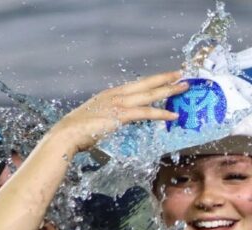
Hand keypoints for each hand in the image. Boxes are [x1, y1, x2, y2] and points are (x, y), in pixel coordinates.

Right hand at [50, 71, 188, 153]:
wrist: (67, 134)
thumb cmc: (80, 130)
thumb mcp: (98, 118)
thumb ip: (110, 117)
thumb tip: (118, 122)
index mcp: (111, 94)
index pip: (137, 84)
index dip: (153, 80)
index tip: (165, 77)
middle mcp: (116, 94)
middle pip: (146, 83)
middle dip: (165, 78)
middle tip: (181, 74)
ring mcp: (119, 103)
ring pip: (150, 94)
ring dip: (169, 90)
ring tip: (184, 87)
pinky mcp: (121, 115)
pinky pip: (146, 112)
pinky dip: (161, 113)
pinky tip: (173, 114)